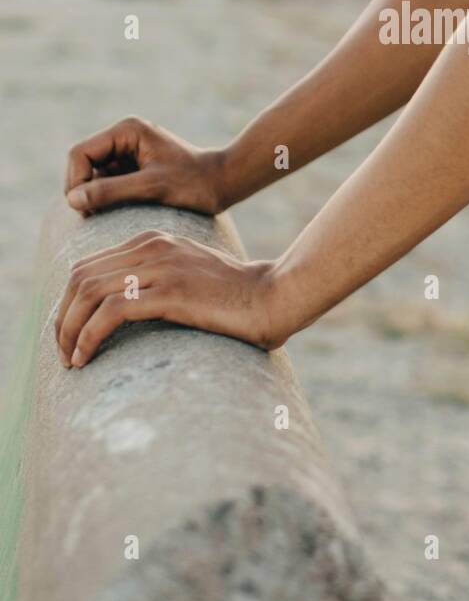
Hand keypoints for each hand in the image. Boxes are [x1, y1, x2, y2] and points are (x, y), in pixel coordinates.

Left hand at [55, 230, 284, 367]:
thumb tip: (119, 310)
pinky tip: (87, 357)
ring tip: (71, 360)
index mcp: (151, 239)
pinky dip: (89, 337)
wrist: (273, 296)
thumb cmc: (234, 298)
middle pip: (80, 278)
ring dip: (70, 331)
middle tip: (63, 353)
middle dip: (62, 318)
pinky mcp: (171, 292)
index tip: (68, 335)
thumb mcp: (186, 277)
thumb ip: (155, 280)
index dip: (68, 303)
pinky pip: (111, 312)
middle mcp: (151, 246)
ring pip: (88, 293)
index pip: (87, 266)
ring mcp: (161, 267)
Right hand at [65, 116, 227, 216]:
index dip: (75, 182)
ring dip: (95, 197)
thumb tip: (72, 200)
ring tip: (112, 216)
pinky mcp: (131, 168)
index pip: (80, 154)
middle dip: (84, 190)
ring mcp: (126, 152)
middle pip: (82, 164)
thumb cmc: (194, 183)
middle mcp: (123, 136)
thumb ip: (111, 192)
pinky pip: (106, 184)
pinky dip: (107, 200)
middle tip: (95, 217)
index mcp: (127, 130)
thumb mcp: (152, 188)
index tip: (85, 209)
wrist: (223, 184)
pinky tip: (122, 213)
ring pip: (92, 176)